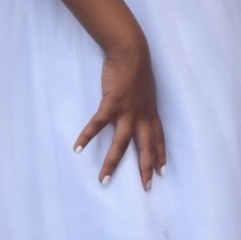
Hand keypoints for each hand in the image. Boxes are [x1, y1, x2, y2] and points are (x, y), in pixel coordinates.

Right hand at [74, 36, 166, 189]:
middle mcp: (141, 115)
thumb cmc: (136, 67)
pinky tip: (78, 148)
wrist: (131, 52)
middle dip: (145, 168)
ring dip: (112, 163)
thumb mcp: (145, 89)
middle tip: (146, 187)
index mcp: (150, 111)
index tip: (163, 171)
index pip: (159, 137)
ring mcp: (127, 111)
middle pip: (145, 146)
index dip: (161, 154)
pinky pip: (98, 124)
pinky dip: (87, 136)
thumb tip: (138, 106)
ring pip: (121, 143)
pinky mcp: (112, 104)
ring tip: (104, 180)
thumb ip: (142, 101)